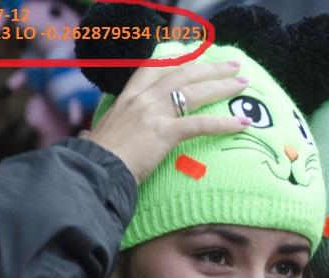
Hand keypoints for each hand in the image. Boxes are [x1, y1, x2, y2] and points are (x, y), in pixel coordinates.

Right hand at [87, 60, 250, 182]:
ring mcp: (154, 113)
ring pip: (195, 92)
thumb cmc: (95, 159)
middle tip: (232, 66)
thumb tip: (86, 135)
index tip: (196, 57)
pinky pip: (202, 124)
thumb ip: (96, 132)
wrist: (94, 169)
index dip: (177, 61)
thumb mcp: (95, 136)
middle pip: (182, 74)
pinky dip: (225, 123)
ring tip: (242, 84)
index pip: (153, 68)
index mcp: (127, 98)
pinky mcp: (165, 132)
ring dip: (222, 86)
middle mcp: (142, 99)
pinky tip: (242, 123)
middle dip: (210, 68)